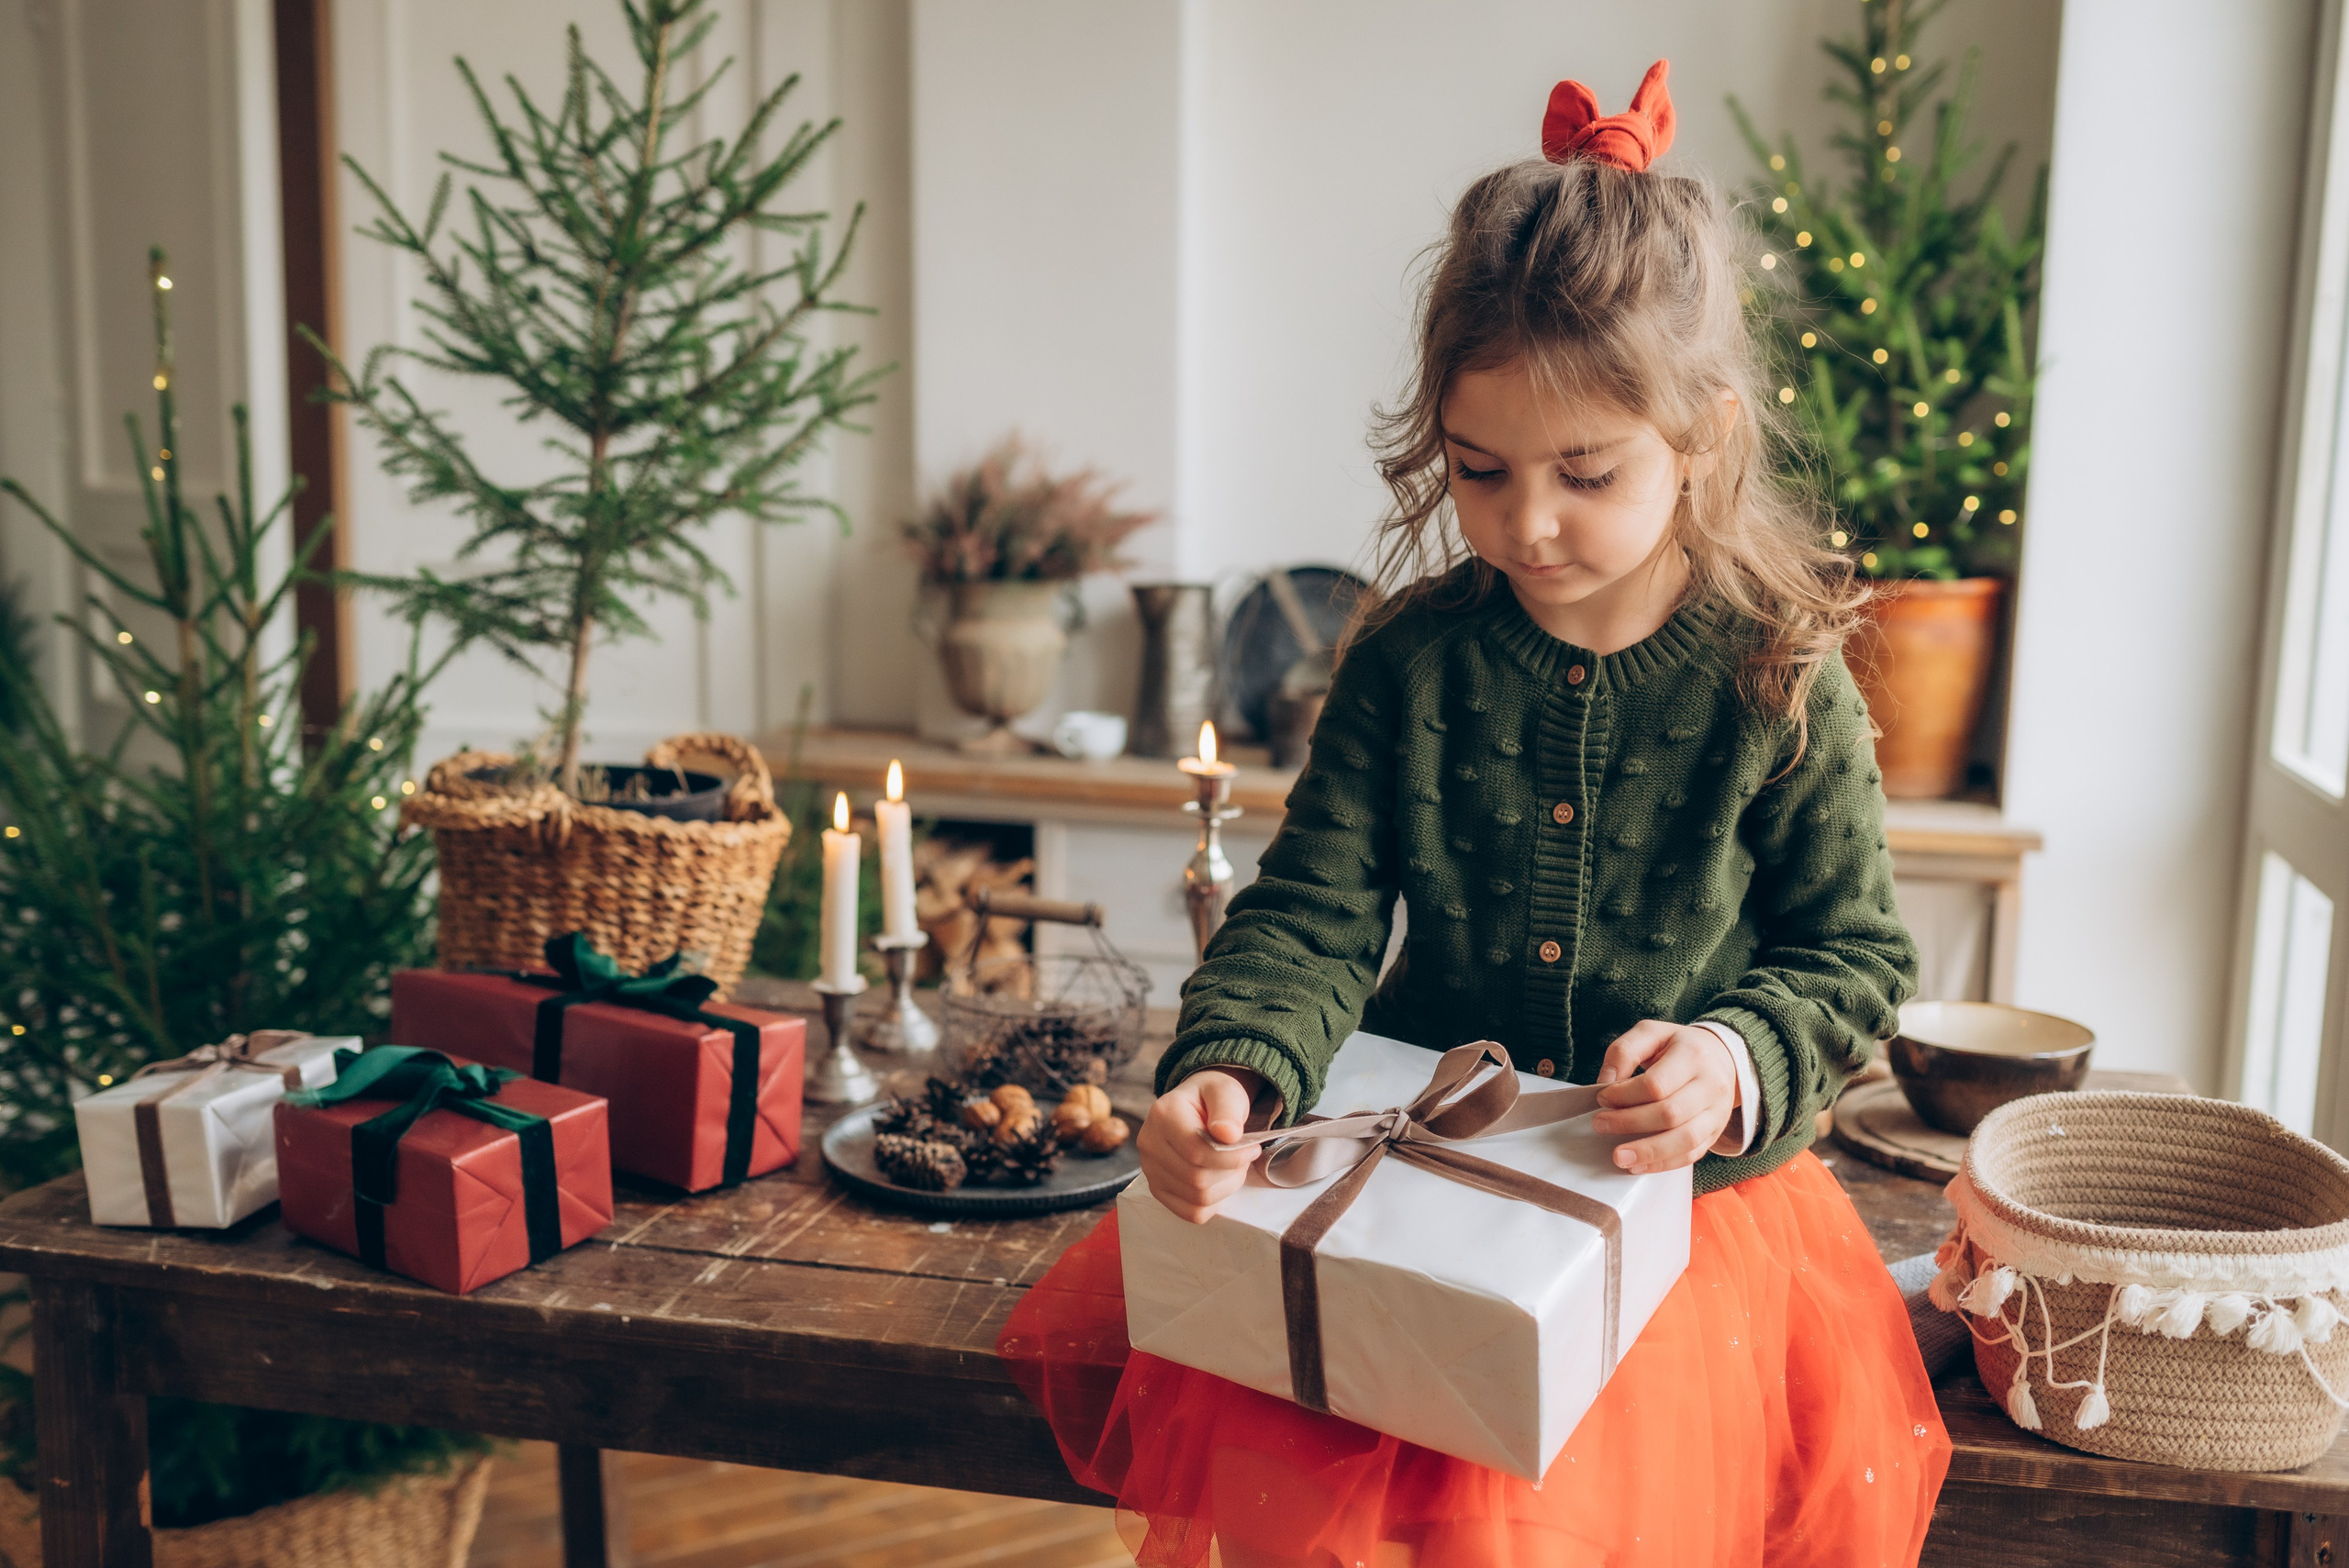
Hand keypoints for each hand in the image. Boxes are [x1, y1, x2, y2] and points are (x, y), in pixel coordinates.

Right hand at [1139, 1068, 1262, 1222]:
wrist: (1195, 1107)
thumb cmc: (1212, 1099)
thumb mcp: (1226, 1091)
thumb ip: (1228, 1109)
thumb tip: (1227, 1134)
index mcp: (1163, 1115)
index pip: (1197, 1152)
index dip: (1232, 1157)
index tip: (1252, 1147)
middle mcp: (1149, 1143)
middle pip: (1197, 1179)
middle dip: (1231, 1171)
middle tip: (1244, 1156)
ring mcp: (1150, 1170)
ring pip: (1197, 1199)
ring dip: (1225, 1187)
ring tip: (1231, 1166)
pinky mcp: (1158, 1189)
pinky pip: (1191, 1212)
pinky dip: (1213, 1202)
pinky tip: (1219, 1181)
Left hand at [1591, 1020, 1738, 1172]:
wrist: (1723, 1058)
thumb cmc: (1680, 1047)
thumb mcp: (1652, 1033)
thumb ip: (1624, 1051)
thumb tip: (1605, 1081)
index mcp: (1693, 1056)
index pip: (1656, 1084)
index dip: (1624, 1095)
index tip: (1602, 1098)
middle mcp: (1710, 1085)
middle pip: (1670, 1114)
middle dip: (1629, 1123)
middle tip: (1600, 1125)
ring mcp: (1717, 1112)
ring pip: (1685, 1140)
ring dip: (1648, 1152)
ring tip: (1619, 1156)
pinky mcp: (1715, 1132)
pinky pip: (1692, 1154)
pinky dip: (1663, 1163)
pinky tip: (1639, 1164)